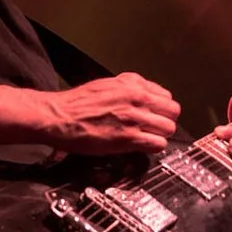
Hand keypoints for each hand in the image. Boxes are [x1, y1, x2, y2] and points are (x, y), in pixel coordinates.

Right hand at [42, 72, 180, 154]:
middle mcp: (136, 98)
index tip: (154, 115)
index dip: (160, 108)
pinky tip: (142, 147)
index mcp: (132, 84)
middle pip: (172, 111)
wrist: (58, 117)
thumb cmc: (75, 104)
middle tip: (154, 129)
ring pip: (168, 128)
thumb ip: (128, 88)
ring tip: (147, 139)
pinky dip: (153, 147)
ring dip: (160, 135)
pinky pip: (157, 144)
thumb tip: (142, 95)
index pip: (166, 96)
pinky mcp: (128, 137)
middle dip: (164, 121)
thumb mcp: (106, 85)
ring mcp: (134, 118)